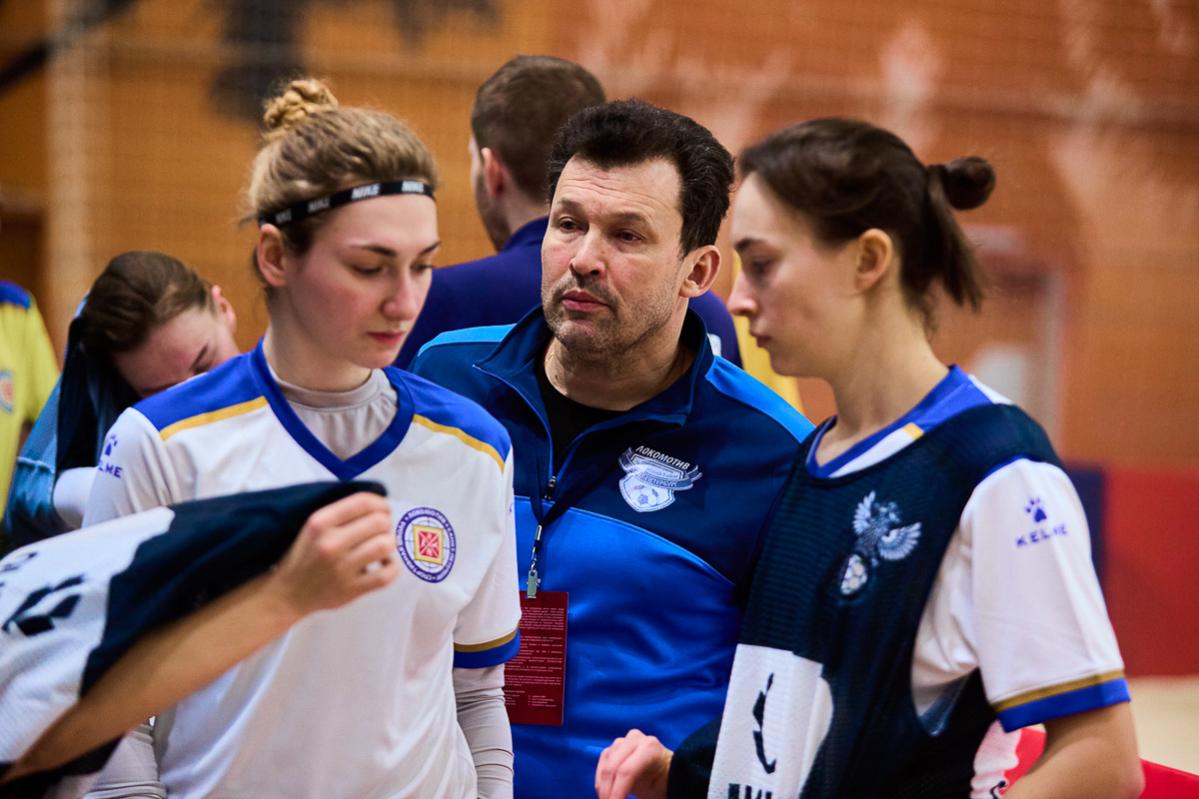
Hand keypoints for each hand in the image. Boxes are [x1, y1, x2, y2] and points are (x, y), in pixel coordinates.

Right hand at [266, 492, 397, 618]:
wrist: (288, 593)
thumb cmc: (305, 555)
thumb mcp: (313, 526)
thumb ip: (341, 513)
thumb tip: (379, 504)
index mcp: (320, 522)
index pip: (363, 502)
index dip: (381, 503)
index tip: (382, 510)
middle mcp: (331, 543)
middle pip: (379, 522)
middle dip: (385, 523)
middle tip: (379, 531)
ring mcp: (342, 568)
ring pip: (385, 545)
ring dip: (389, 543)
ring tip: (381, 546)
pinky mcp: (352, 589)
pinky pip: (387, 574)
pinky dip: (392, 567)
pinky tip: (383, 564)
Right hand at [595, 729, 672, 798]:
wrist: (666, 771)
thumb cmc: (665, 782)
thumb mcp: (658, 790)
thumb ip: (646, 793)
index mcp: (650, 747)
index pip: (627, 772)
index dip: (617, 793)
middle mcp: (635, 739)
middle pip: (612, 769)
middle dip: (608, 793)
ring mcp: (622, 742)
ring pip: (605, 768)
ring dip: (603, 790)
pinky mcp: (613, 748)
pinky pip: (602, 766)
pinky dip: (601, 784)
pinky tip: (606, 795)